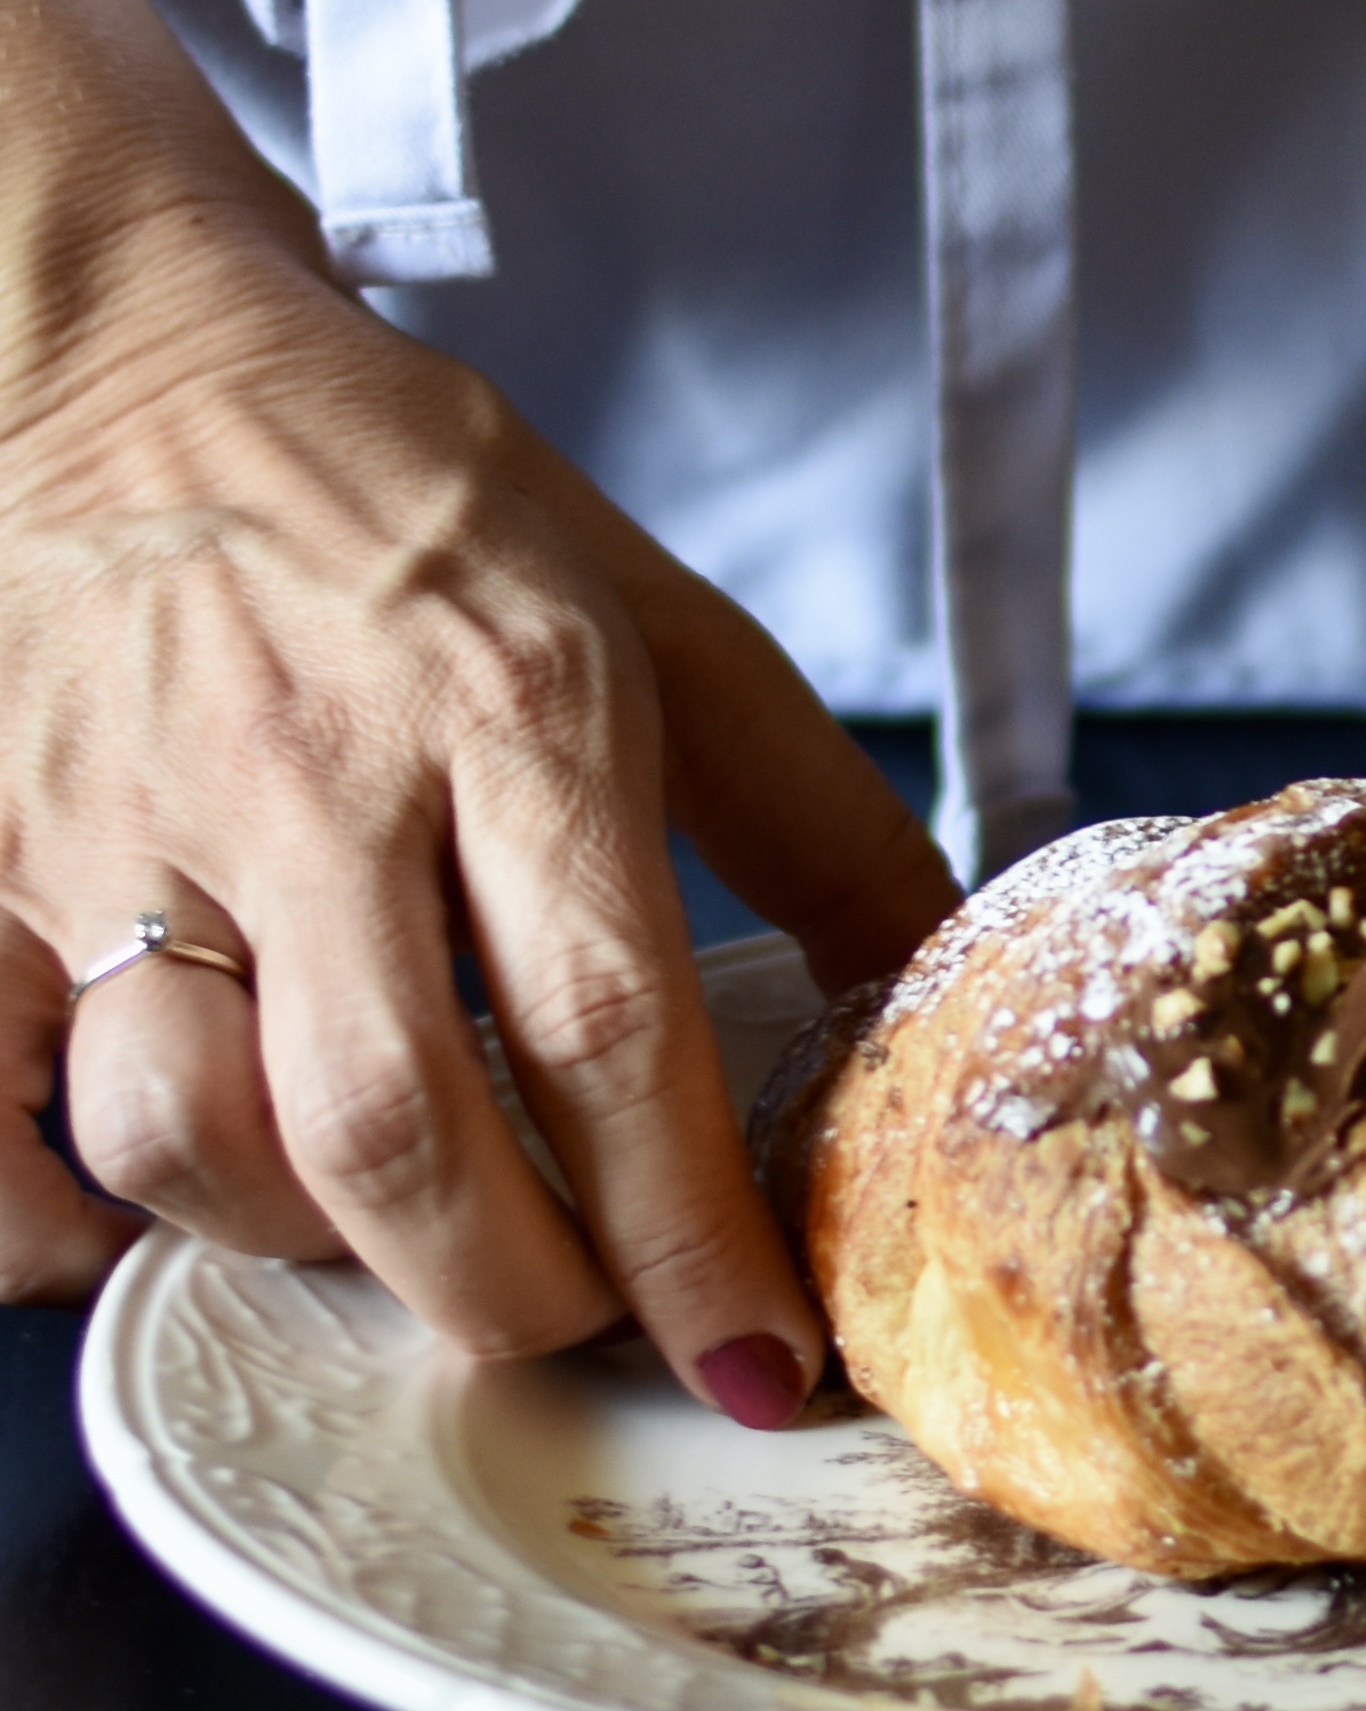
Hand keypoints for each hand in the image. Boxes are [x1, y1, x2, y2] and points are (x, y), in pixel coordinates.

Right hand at [0, 200, 956, 1405]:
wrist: (119, 354)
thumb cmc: (392, 491)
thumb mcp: (646, 613)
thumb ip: (801, 804)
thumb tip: (932, 969)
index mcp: (507, 706)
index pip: (610, 1026)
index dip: (687, 1231)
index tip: (753, 1356)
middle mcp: (310, 774)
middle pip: (395, 1130)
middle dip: (507, 1287)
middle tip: (574, 1313)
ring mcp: (118, 823)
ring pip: (185, 1134)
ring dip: (299, 1237)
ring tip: (382, 1217)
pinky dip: (51, 1218)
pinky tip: (141, 1216)